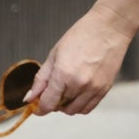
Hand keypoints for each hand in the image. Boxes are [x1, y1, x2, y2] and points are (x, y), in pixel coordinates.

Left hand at [28, 1, 134, 116]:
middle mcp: (79, 84)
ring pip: (74, 110)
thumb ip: (41, 79)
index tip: (37, 107)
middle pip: (59, 107)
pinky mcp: (104, 89)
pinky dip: (80, 105)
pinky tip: (77, 93)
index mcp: (63, 74)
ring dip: (66, 106)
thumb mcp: (55, 54)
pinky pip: (88, 108)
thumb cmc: (81, 36)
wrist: (109, 28)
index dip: (39, 109)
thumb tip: (30, 98)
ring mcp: (94, 88)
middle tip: (53, 91)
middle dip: (53, 103)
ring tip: (66, 91)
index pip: (47, 103)